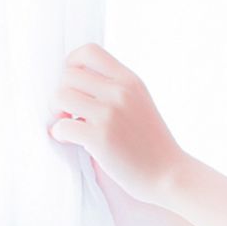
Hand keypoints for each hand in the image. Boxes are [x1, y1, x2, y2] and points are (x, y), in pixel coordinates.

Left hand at [47, 43, 183, 205]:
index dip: (72, 64)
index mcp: (130, 80)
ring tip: (68, 125)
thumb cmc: (151, 143)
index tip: (74, 85)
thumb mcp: (140, 103)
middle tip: (69, 113)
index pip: (89, 51)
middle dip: (63, 94)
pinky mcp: (99, 137)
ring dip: (57, 113)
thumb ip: (116, 89)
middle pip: (68, 75)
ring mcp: (110, 113)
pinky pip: (61, 126)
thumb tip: (74, 81)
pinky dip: (59, 134)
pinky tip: (70, 141)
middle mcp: (120, 92)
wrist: (169, 174)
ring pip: (60, 97)